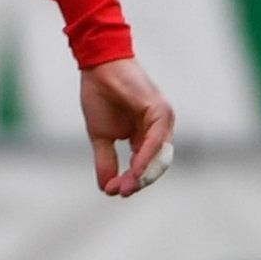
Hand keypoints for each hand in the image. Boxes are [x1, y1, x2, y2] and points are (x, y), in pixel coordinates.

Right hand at [79, 57, 173, 197]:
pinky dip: (144, 157)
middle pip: (156, 165)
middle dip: (139, 182)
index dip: (132, 181)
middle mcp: (159, 130)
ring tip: (126, 186)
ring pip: (159, 156)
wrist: (98, 67)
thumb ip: (106, 161)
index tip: (114, 191)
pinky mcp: (160, 111)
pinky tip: (133, 170)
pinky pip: (155, 141)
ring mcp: (162, 120)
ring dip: (143, 174)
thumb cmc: (100, 96)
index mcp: (146, 136)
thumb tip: (106, 188)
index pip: (146, 166)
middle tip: (121, 192)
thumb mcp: (101, 136)